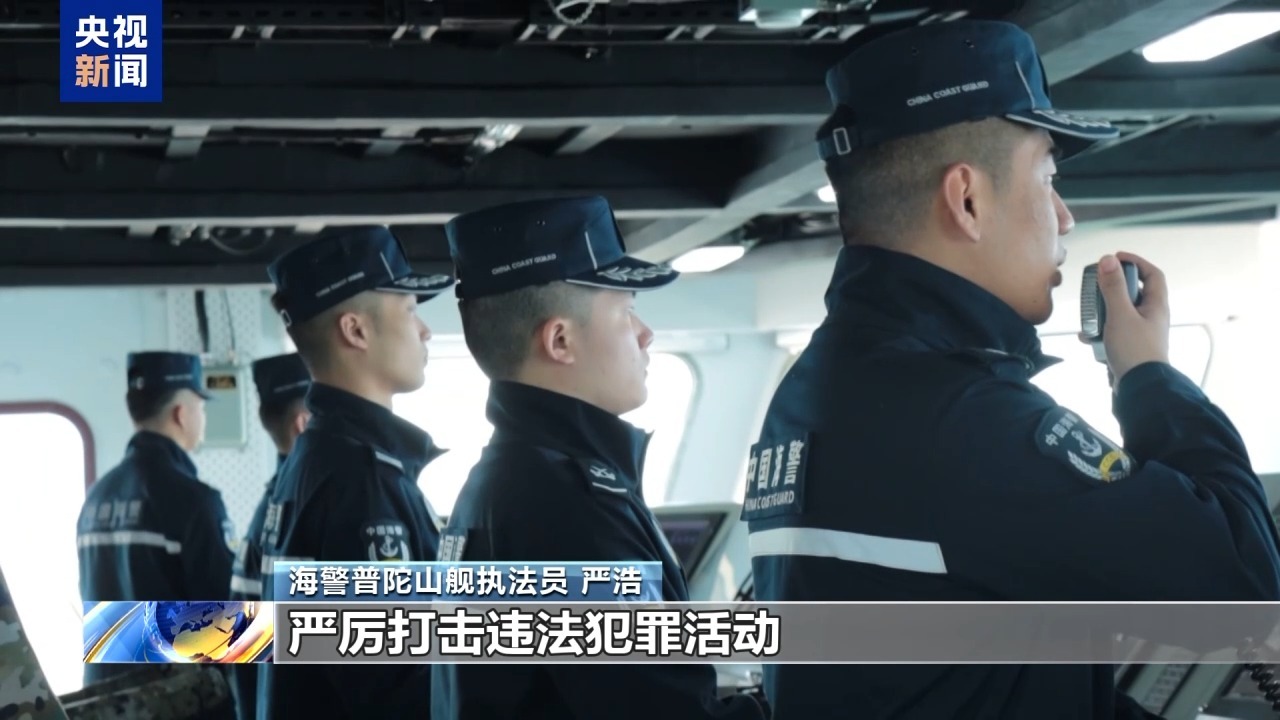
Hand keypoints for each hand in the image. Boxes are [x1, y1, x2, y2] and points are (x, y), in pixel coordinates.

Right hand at [1095, 252, 1170, 383]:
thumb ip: (1113, 287)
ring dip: (1104, 311)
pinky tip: (1087, 336)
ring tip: (1090, 314)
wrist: (1140, 387)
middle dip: (1114, 288)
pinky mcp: (1130, 347)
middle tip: (1099, 285)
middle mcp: (1152, 317)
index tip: (1116, 258)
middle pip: (1135, 292)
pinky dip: (1100, 331)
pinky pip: (1114, 331)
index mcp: (1156, 306)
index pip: (1152, 274)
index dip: (1136, 262)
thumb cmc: (1135, 350)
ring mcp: (1141, 333)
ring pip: (1122, 312)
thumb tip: (1108, 260)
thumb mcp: (1120, 315)